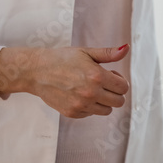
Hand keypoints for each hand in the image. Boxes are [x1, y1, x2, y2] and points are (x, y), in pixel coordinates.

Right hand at [0, 44, 130, 117]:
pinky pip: (91, 114)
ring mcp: (81, 105)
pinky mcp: (72, 113)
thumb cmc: (62, 59)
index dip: (120, 81)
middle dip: (115, 92)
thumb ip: (109, 53)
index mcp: (97, 76)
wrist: (36, 71)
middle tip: (103, 83)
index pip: (124, 87)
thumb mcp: (87, 52)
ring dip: (104, 101)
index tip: (110, 75)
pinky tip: (80, 95)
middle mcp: (90, 93)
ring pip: (107, 110)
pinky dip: (90, 106)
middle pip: (119, 101)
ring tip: (92, 89)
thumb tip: (127, 48)